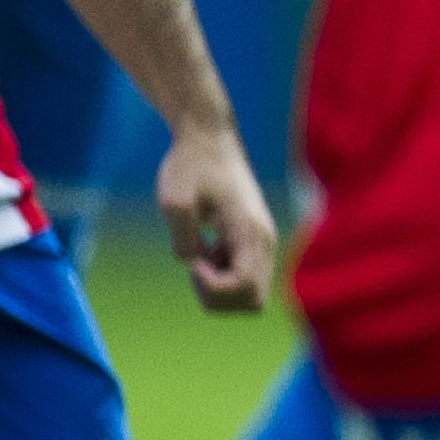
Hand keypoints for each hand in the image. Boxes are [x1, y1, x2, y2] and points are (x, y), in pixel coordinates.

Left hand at [154, 120, 277, 312]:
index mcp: (251, 232)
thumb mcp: (175, 200)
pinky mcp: (251, 242)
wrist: (209, 139)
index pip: (246, 286)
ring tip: (197, 262)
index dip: (214, 288)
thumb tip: (192, 262)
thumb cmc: (192, 165)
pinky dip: (222, 279)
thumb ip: (183, 239)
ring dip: (220, 290)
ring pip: (252, 295)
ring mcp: (261, 243)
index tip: (192, 264)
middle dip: (217, 297)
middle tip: (193, 267)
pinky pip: (245, 279)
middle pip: (254, 300)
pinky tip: (204, 253)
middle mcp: (264, 242)